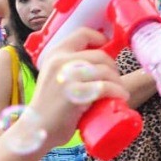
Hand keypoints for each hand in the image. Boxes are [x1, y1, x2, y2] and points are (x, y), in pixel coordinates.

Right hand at [23, 28, 126, 148]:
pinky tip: (122, 97)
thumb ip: (70, 68)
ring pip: (104, 71)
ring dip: (118, 81)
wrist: (38, 127)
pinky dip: (117, 91)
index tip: (108, 48)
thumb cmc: (50, 106)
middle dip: (113, 67)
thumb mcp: (55, 77)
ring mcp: (67, 77)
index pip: (82, 34)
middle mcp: (60, 61)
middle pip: (99, 55)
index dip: (100, 39)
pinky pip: (104, 87)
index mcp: (55, 54)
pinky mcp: (75, 95)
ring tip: (121, 91)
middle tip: (116, 80)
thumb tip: (97, 65)